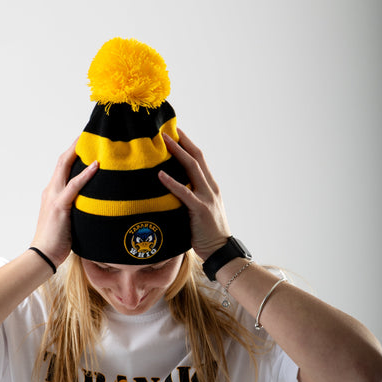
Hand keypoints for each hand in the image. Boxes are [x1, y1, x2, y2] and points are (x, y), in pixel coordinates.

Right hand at [31, 140, 97, 267]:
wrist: (42, 255)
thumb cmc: (56, 241)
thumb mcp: (68, 220)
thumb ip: (76, 208)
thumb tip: (92, 206)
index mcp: (52, 193)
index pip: (63, 167)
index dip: (73, 153)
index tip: (85, 142)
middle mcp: (51, 190)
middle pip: (63, 161)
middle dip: (76, 145)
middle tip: (90, 133)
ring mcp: (54, 197)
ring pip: (65, 167)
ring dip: (79, 152)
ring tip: (93, 140)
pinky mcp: (59, 206)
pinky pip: (74, 186)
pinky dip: (86, 174)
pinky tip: (96, 165)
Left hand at [158, 129, 230, 260]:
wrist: (221, 251)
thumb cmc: (207, 234)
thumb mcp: (200, 211)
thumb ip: (190, 199)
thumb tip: (172, 192)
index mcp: (211, 187)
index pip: (200, 159)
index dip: (188, 144)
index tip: (175, 132)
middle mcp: (210, 188)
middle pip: (197, 158)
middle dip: (182, 142)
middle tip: (166, 130)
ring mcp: (207, 198)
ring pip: (193, 169)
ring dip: (177, 153)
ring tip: (163, 142)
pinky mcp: (200, 210)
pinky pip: (184, 193)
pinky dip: (172, 182)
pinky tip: (160, 174)